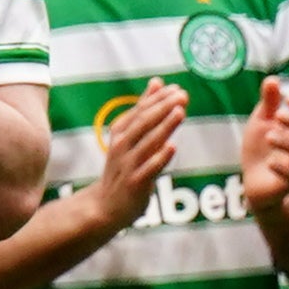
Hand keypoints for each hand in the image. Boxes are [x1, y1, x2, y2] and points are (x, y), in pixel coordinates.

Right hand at [78, 82, 183, 233]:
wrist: (106, 205)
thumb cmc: (124, 167)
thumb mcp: (130, 136)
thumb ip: (144, 109)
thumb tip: (158, 82)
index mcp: (121, 133)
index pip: (140, 111)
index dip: (157, 99)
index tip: (176, 88)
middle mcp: (122, 146)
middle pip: (143, 123)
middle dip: (163, 108)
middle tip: (182, 95)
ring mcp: (128, 165)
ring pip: (147, 143)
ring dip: (164, 127)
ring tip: (180, 112)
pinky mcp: (135, 183)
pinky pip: (149, 169)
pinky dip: (160, 158)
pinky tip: (172, 147)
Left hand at [234, 77, 288, 218]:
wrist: (252, 181)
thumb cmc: (261, 148)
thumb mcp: (262, 123)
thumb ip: (269, 104)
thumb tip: (273, 79)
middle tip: (280, 114)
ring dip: (288, 143)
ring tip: (270, 136)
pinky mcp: (288, 184)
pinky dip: (283, 169)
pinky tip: (270, 162)